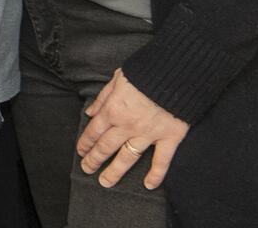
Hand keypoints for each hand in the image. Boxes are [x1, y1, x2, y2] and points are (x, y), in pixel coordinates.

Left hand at [77, 69, 188, 189]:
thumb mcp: (117, 79)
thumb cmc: (146, 72)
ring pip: (128, 157)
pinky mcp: (170, 137)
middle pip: (106, 147)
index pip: (94, 131)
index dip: (85, 143)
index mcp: (113, 109)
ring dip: (115, 171)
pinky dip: (156, 174)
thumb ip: (103, 97)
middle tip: (87, 170)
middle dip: (94, 160)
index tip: (81, 152)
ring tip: (105, 182)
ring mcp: (149, 133)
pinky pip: (162, 160)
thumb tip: (90, 112)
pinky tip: (149, 185)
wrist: (177, 72)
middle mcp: (128, 125)